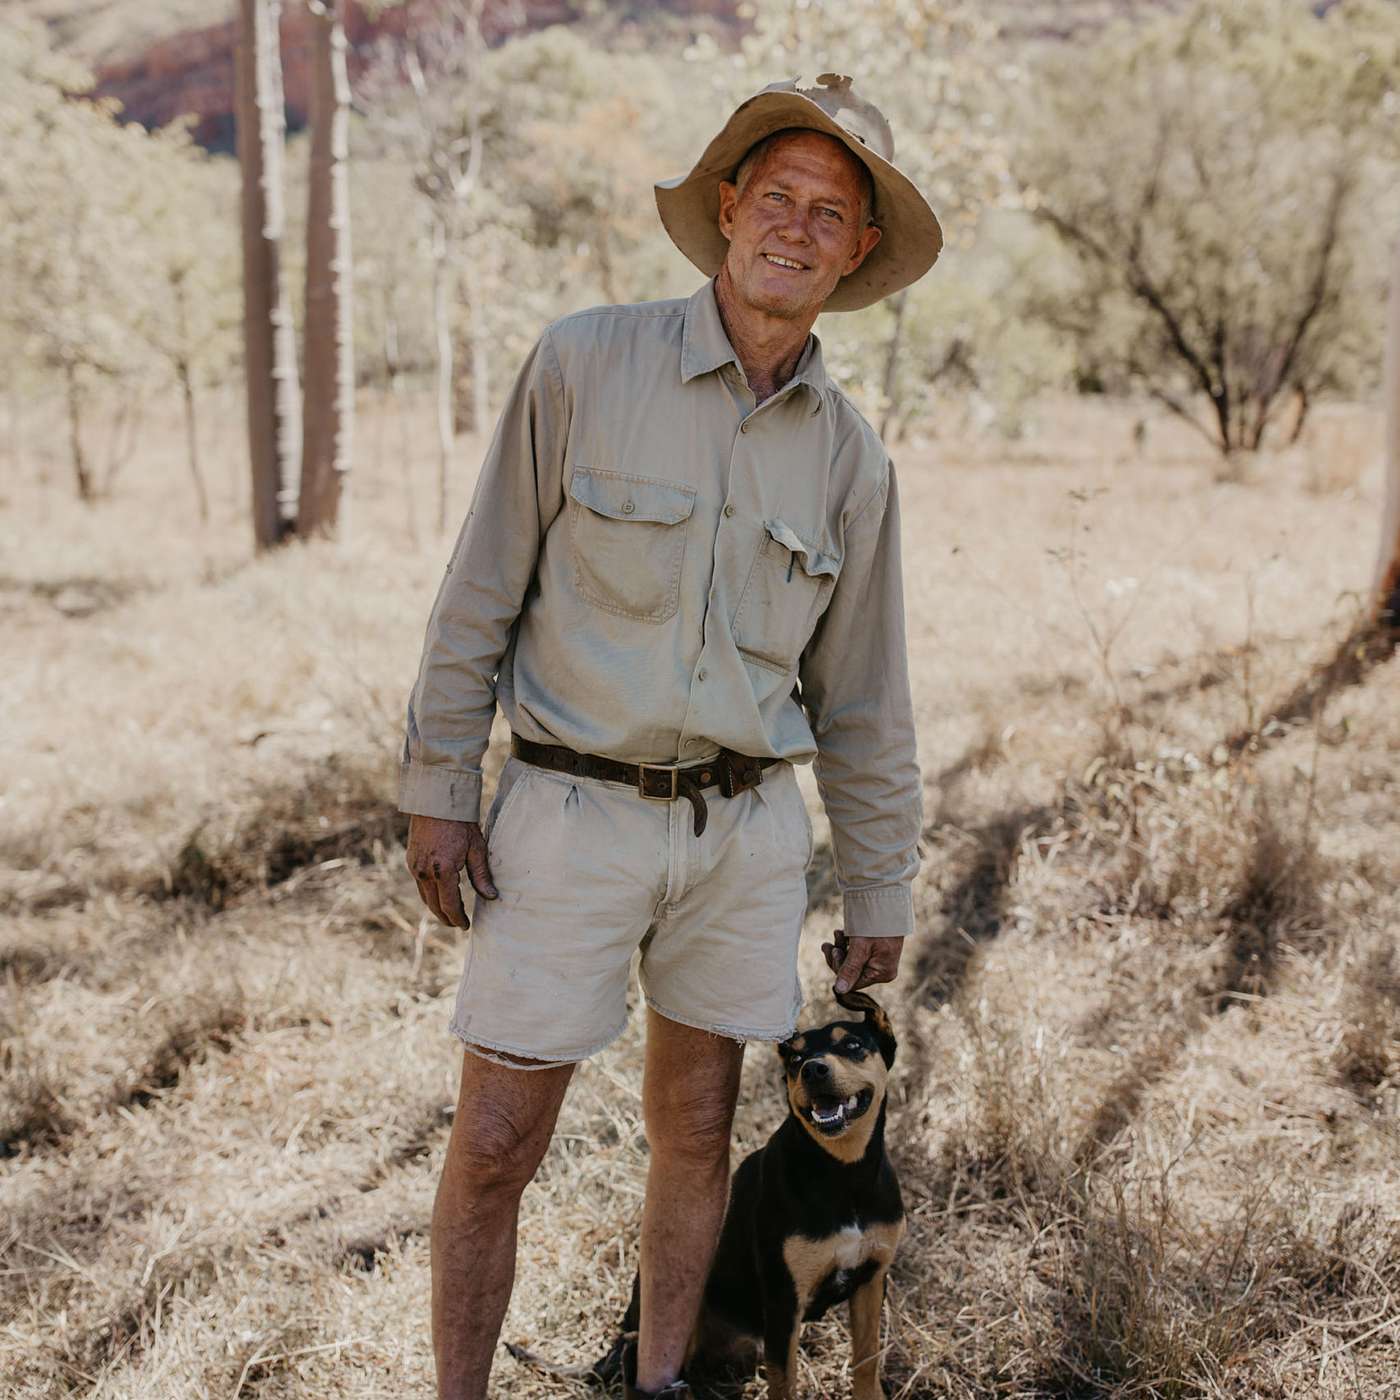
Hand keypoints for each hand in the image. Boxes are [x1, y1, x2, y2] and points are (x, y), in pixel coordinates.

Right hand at [405, 814, 498, 929]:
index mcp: (443, 871)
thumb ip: (481, 875)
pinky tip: (439, 895)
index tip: (465, 925)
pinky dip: (429, 894)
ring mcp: (415, 867)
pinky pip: (419, 885)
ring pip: (425, 896)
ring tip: (449, 914)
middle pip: (434, 905)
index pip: (449, 905)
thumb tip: (491, 896)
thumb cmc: (461, 824)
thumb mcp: (476, 849)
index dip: (457, 918)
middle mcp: (425, 872)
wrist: (437, 802)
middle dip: (446, 918)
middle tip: (457, 924)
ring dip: (436, 908)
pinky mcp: (411, 860)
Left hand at [821, 929, 903, 994]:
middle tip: (829, 943)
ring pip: (853, 962)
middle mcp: (883, 971)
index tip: (832, 951)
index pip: (853, 982)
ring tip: (837, 933)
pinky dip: (848, 945)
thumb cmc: (875, 925)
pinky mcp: (877, 952)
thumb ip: (850, 969)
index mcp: (882, 973)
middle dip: (839, 957)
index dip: (839, 969)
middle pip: (852, 973)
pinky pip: (858, 954)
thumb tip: (840, 990)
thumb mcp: (860, 947)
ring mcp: (880, 962)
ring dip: (841, 948)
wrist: (887, 902)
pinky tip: (844, 933)